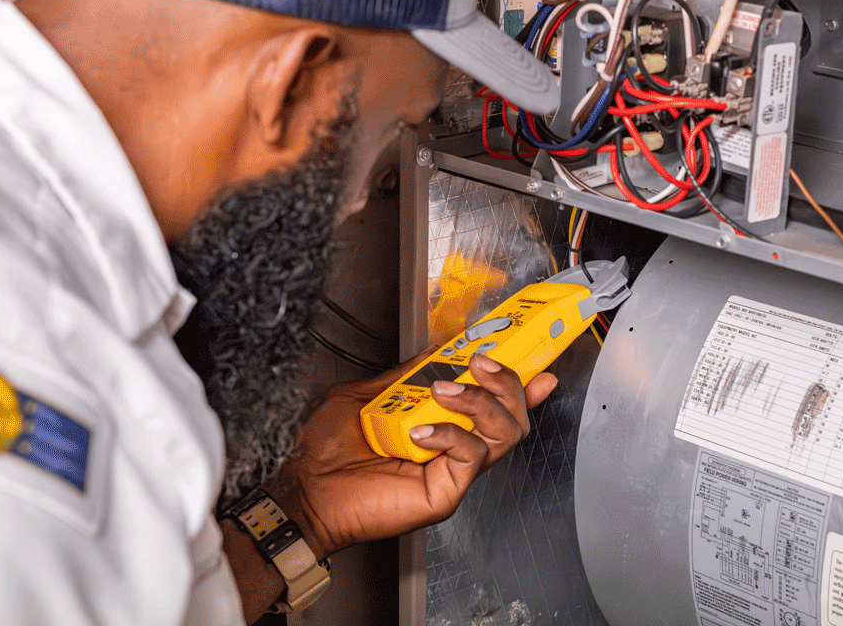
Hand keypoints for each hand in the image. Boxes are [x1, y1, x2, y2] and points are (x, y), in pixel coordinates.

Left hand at [267, 349, 557, 557]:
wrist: (304, 489)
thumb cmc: (328, 452)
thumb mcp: (369, 395)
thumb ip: (407, 375)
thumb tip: (437, 350)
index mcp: (444, 427)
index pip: (497, 406)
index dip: (522, 387)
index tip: (539, 366)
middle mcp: (456, 449)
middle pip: (512, 418)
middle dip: (507, 384)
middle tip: (482, 362)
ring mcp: (454, 472)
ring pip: (503, 434)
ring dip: (481, 402)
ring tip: (444, 390)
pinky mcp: (446, 492)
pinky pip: (471, 456)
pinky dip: (451, 433)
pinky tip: (421, 430)